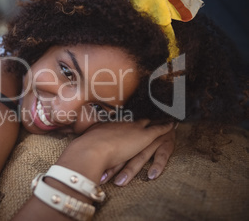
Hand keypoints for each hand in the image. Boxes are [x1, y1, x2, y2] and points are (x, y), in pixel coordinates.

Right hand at [56, 119, 174, 182]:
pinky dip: (167, 125)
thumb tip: (79, 144)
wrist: (91, 151)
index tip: (134, 109)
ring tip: (165, 110)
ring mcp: (134, 127)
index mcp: (110, 123)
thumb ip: (86, 141)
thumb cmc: (85, 149)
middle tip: (153, 103)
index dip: (130, 114)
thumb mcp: (85, 141)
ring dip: (158, 115)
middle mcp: (123, 122)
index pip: (123, 117)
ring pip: (150, 119)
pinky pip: (160, 129)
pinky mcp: (144, 137)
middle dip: (145, 110)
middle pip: (137, 114)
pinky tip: (174, 122)